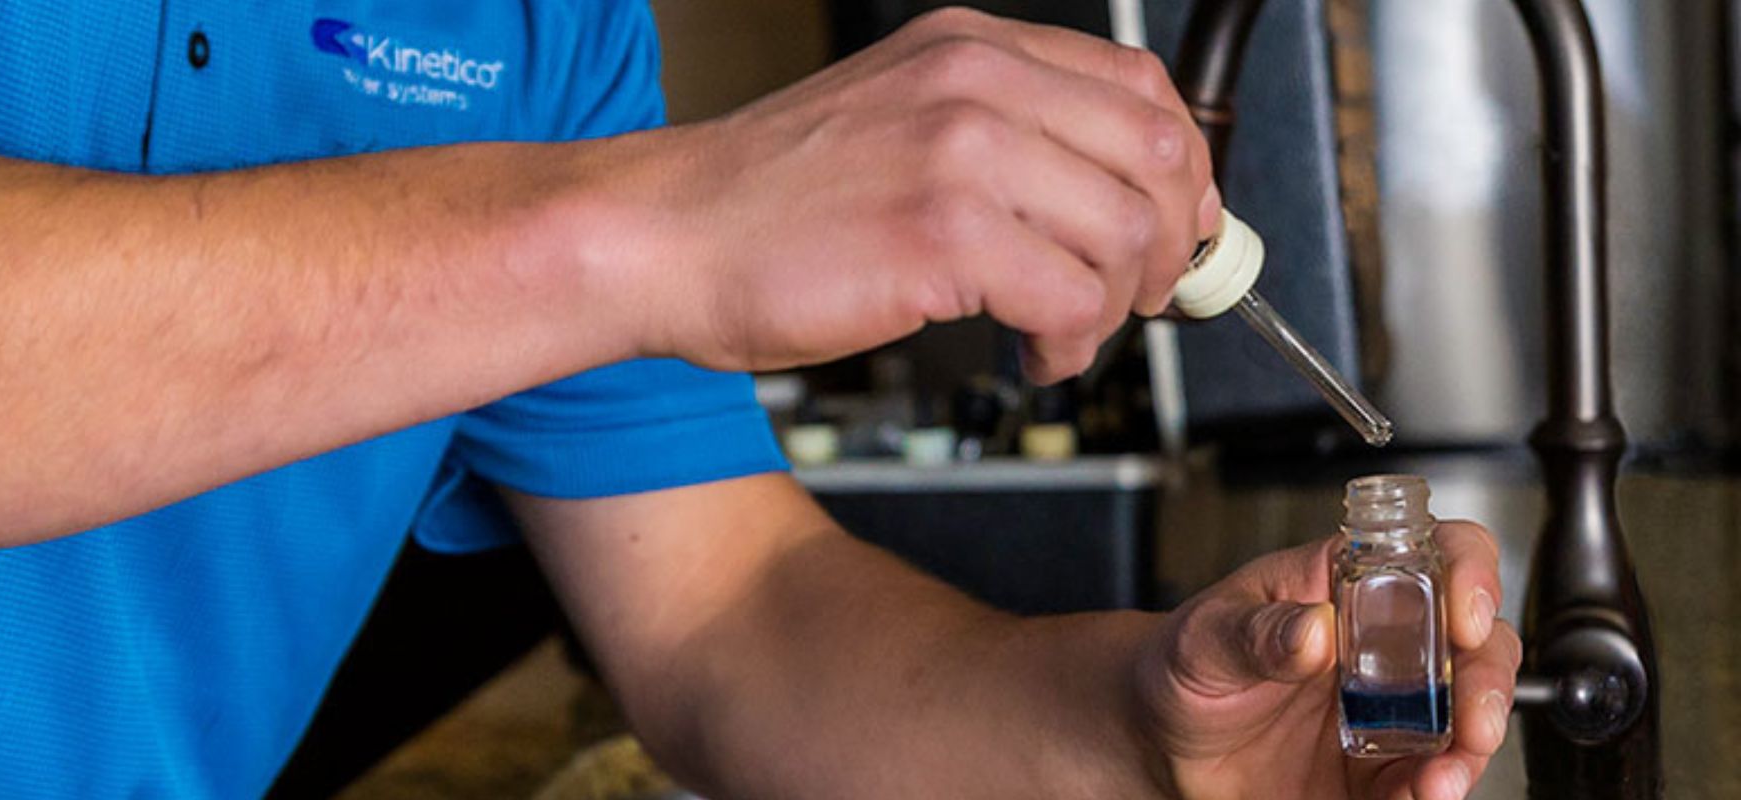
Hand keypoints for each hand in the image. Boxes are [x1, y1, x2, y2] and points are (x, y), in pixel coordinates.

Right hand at [614, 7, 1219, 382]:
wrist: (660, 237)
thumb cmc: (763, 203)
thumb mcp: (893, 121)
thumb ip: (999, 138)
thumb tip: (1109, 199)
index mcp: (970, 49)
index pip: (1139, 87)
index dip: (1179, 169)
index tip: (1174, 225)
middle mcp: (975, 83)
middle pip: (1157, 156)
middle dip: (1166, 245)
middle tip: (1139, 295)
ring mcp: (962, 152)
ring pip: (1125, 234)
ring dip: (1116, 306)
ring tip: (1065, 335)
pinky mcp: (943, 234)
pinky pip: (1072, 300)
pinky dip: (1072, 346)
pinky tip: (1034, 356)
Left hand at [1133, 523, 1520, 799]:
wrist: (1158, 738)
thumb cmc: (1183, 662)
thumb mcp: (1204, 638)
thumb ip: (1253, 633)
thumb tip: (1309, 630)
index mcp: (1348, 584)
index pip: (1436, 553)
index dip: (1468, 573)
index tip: (1465, 614)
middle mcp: (1386, 644)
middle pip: (1477, 642)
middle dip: (1488, 679)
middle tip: (1473, 716)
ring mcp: (1391, 709)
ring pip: (1467, 715)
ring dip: (1473, 745)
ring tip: (1445, 772)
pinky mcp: (1381, 771)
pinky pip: (1428, 779)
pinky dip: (1436, 788)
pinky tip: (1425, 792)